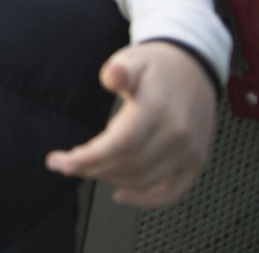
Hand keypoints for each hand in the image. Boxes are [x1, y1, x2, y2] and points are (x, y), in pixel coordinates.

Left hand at [46, 41, 215, 207]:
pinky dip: (145, 199)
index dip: (90, 157)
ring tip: (87, 167)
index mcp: (158, 109)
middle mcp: (177, 135)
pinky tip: (120, 194)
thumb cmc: (158, 66)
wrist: (195, 69)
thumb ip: (120, 70)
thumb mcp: (134, 58)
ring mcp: (189, 152)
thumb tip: (112, 75)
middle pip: (128, 165)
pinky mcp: (195, 163)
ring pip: (144, 180)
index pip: (121, 143)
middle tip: (64, 163)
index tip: (63, 163)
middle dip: (91, 168)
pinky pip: (171, 192)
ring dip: (110, 179)